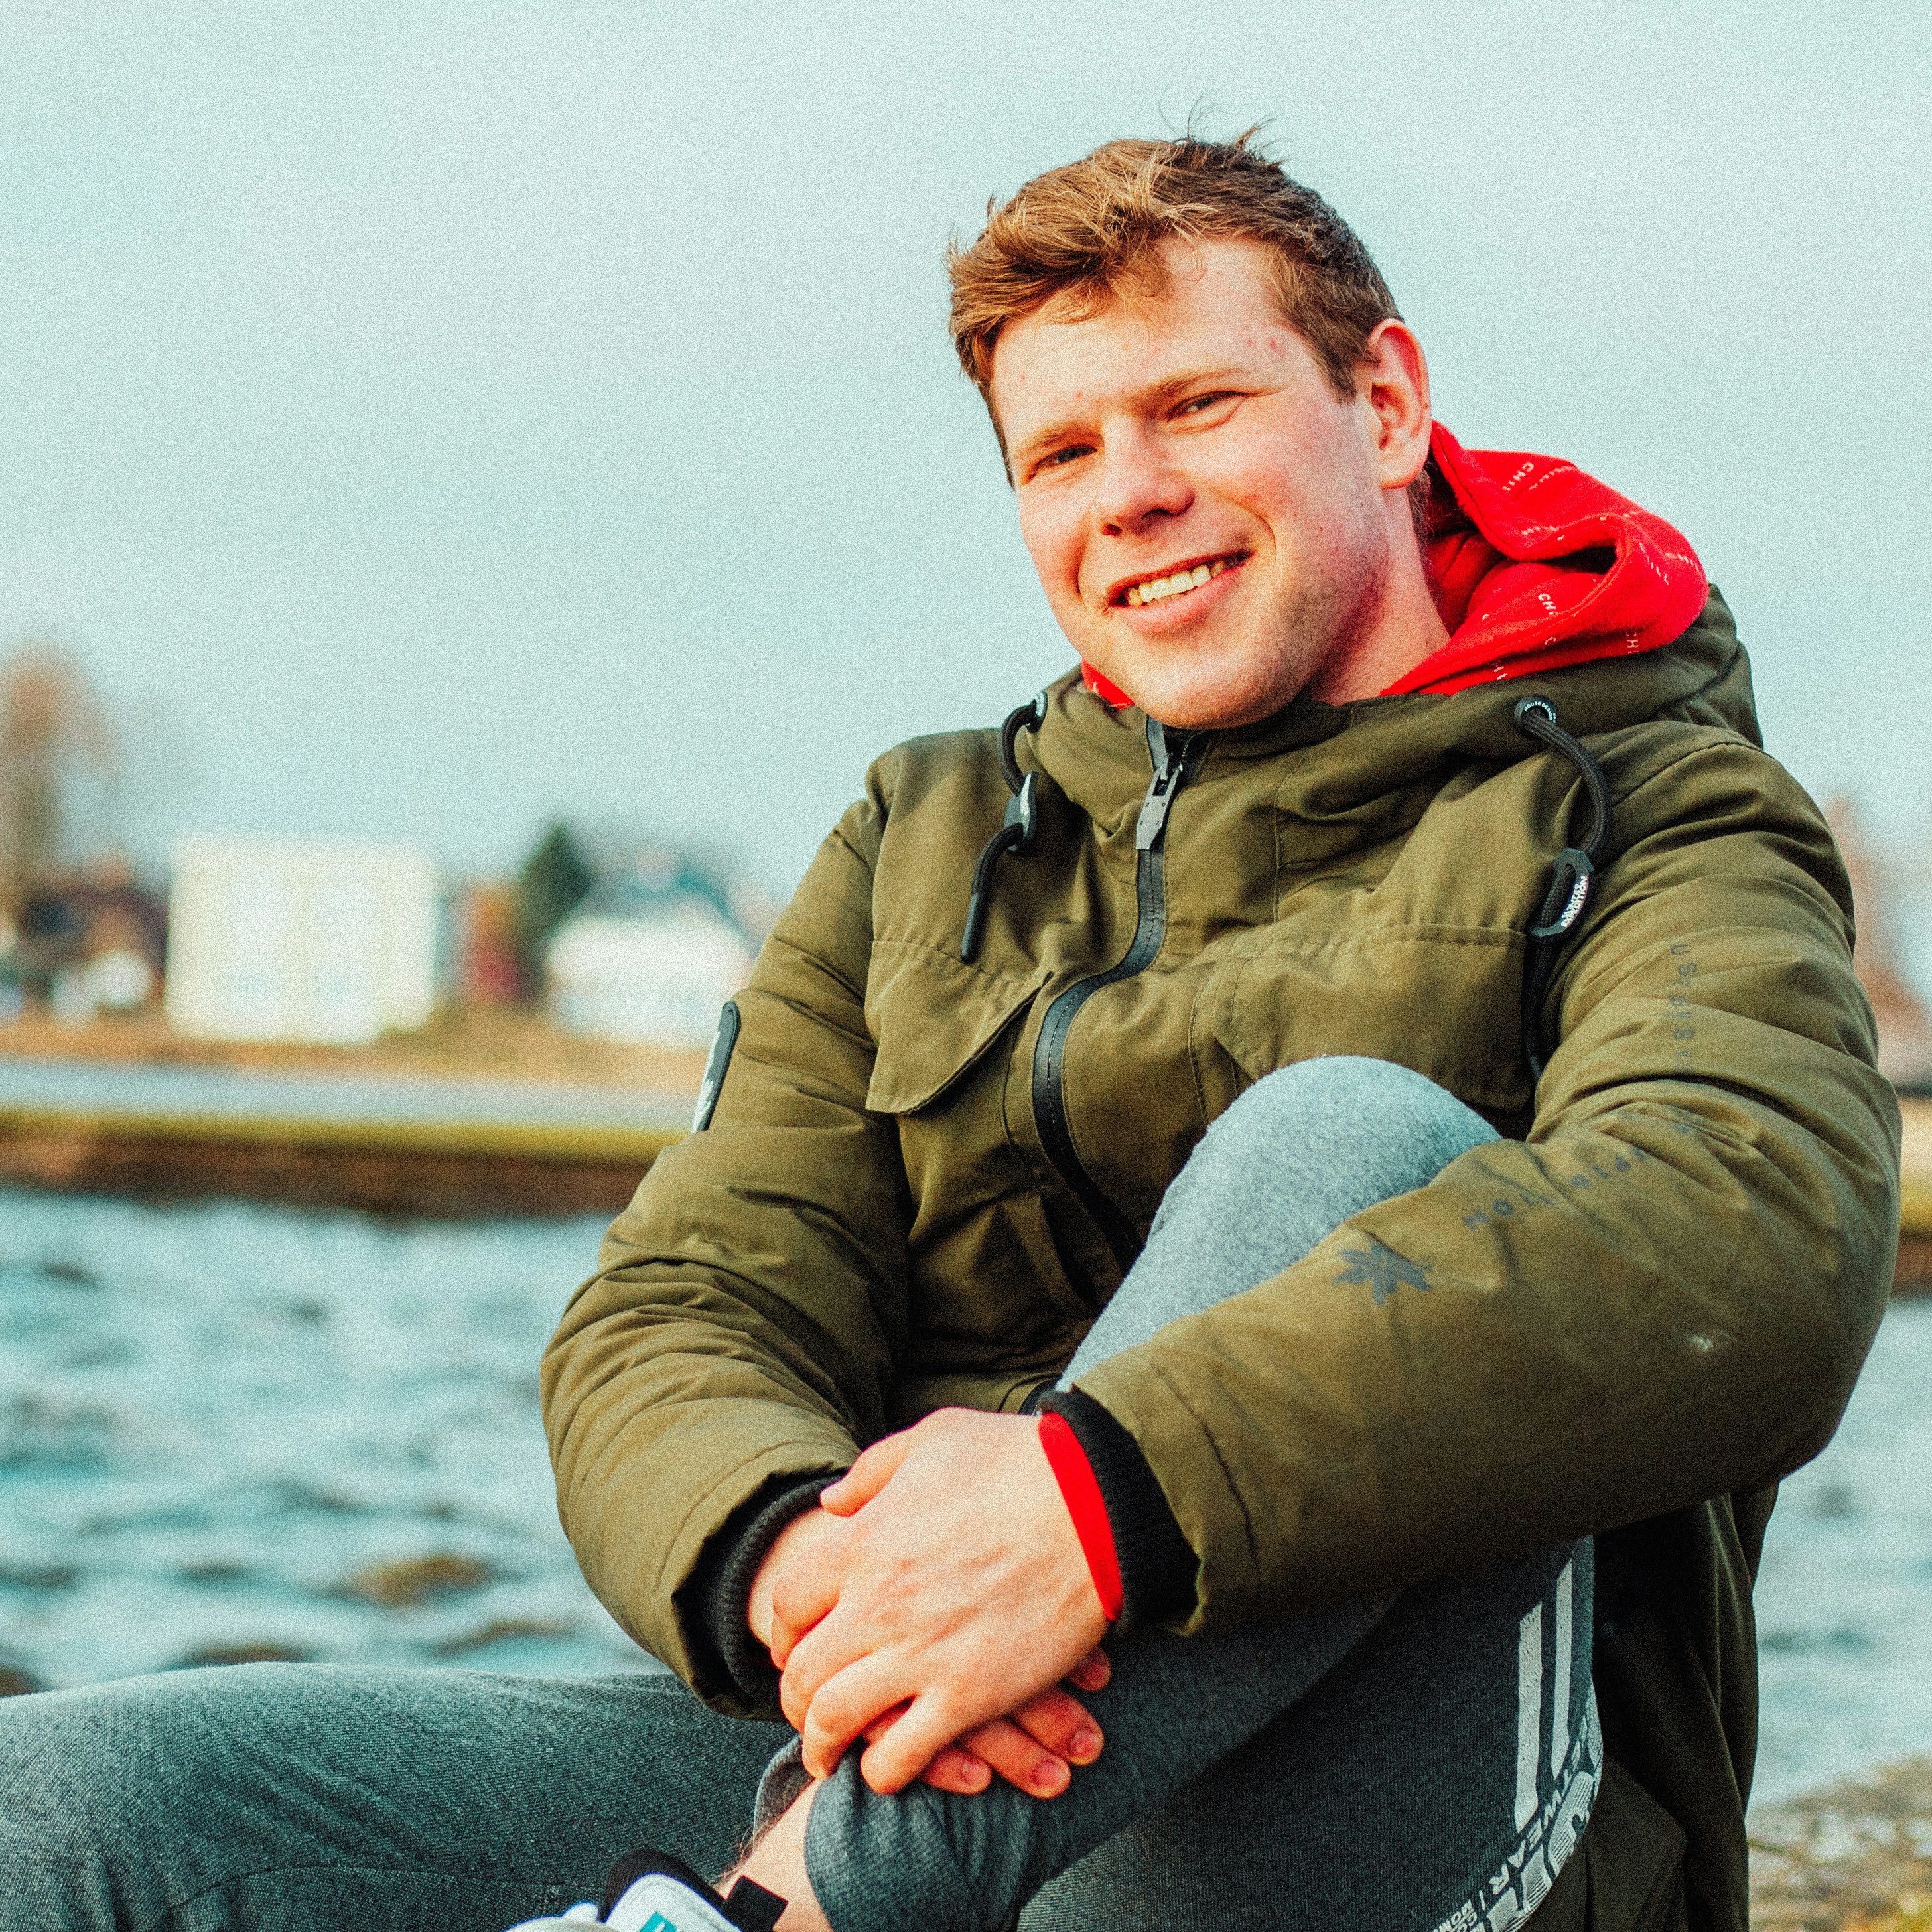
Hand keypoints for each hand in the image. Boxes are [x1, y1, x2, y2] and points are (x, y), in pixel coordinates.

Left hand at [771, 1409, 1110, 1792]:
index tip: (794, 1643)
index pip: (788, 1602)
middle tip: (803, 1709)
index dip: (784, 1629)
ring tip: (826, 1753)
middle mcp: (877, 1603)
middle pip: (801, 1671)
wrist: (1097, 1500)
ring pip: (836, 1720)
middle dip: (793, 1698)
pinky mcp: (969, 1693)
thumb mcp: (932, 1438)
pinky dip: (883, 1770)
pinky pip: (903, 1753)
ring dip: (822, 1744)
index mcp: (862, 1542)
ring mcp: (921, 1653)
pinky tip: (887, 1767)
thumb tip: (832, 1503)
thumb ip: (873, 1472)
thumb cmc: (1018, 1459)